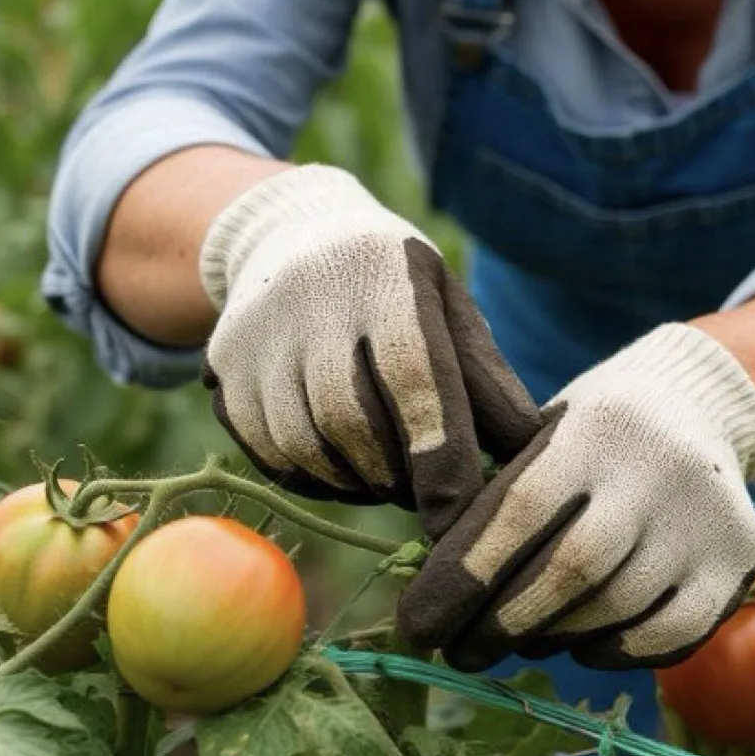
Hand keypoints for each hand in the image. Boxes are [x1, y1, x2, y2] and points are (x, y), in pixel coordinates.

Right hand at [198, 164, 540, 535]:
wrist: (291, 237)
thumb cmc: (394, 284)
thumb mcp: (448, 307)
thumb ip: (487, 379)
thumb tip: (529, 454)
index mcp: (382, 275)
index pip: (412, 378)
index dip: (439, 457)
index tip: (459, 518)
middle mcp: (309, 299)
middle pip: (353, 421)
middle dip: (398, 475)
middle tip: (427, 490)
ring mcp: (256, 335)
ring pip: (306, 446)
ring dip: (356, 482)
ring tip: (388, 476)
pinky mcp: (224, 368)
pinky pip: (270, 453)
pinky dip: (315, 478)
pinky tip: (343, 465)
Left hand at [397, 323, 754, 670]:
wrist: (694, 407)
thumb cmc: (591, 431)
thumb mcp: (545, 432)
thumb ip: (498, 499)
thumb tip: (439, 596)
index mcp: (598, 423)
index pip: (521, 510)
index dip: (464, 576)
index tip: (419, 624)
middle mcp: (661, 465)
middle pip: (570, 571)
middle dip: (501, 622)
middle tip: (460, 651)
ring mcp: (708, 515)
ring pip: (615, 610)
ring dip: (551, 640)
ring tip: (517, 640)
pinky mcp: (740, 557)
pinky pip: (669, 635)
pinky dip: (613, 653)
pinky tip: (581, 647)